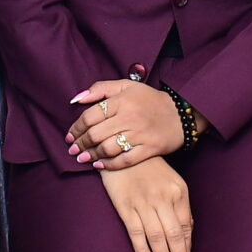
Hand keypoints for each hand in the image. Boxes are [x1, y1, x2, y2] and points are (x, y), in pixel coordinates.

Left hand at [66, 78, 182, 169]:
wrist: (181, 114)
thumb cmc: (149, 100)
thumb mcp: (126, 86)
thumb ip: (101, 89)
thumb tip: (76, 99)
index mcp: (122, 101)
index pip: (90, 116)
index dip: (76, 128)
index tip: (70, 136)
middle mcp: (130, 117)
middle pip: (96, 134)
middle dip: (80, 144)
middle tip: (73, 150)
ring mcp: (140, 134)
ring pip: (108, 149)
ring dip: (91, 155)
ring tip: (83, 158)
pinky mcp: (149, 149)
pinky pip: (125, 160)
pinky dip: (109, 165)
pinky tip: (99, 165)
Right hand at [99, 160, 193, 251]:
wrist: (124, 149)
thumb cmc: (151, 169)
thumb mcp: (172, 182)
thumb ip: (180, 207)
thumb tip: (187, 233)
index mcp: (178, 191)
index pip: (185, 227)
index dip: (187, 251)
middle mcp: (162, 198)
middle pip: (174, 235)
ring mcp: (143, 202)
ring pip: (156, 237)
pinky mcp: (125, 206)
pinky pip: (136, 232)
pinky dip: (142, 249)